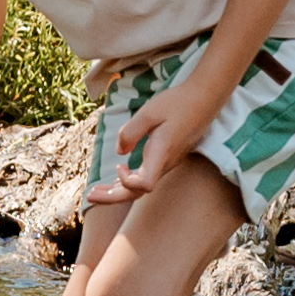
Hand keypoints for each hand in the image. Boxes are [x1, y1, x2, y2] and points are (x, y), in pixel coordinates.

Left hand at [91, 77, 222, 205]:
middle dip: (112, 197)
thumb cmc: (177, 103)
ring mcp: (167, 162)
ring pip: (141, 187)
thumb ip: (130, 132)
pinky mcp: (167, 158)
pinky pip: (146, 178)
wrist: (204, 98)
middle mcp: (165, 163)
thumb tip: (120, 152)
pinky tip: (115, 180)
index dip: (127, 182)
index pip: (144, 185)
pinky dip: (127, 182)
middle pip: (138, 192)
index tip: (119, 165)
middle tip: (89, 196)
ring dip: (117, 191)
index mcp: (161, 153)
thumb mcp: (149, 112)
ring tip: (94, 193)